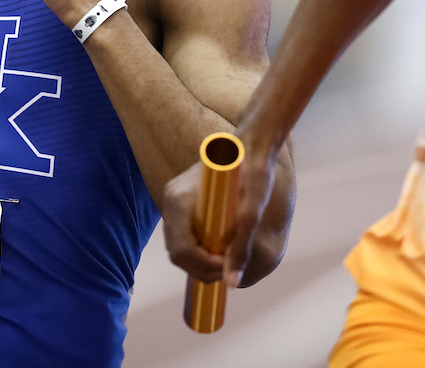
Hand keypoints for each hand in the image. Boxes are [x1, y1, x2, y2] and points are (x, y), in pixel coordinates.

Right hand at [163, 136, 277, 287]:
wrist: (250, 143)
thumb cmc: (253, 171)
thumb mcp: (252, 211)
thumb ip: (241, 245)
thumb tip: (232, 283)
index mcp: (180, 200)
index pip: (180, 250)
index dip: (203, 267)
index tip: (228, 268)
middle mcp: (171, 200)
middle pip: (177, 252)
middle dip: (201, 269)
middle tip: (230, 270)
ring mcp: (175, 201)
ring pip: (179, 246)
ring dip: (201, 261)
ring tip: (228, 260)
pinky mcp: (182, 203)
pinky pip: (185, 236)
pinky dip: (200, 249)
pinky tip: (221, 248)